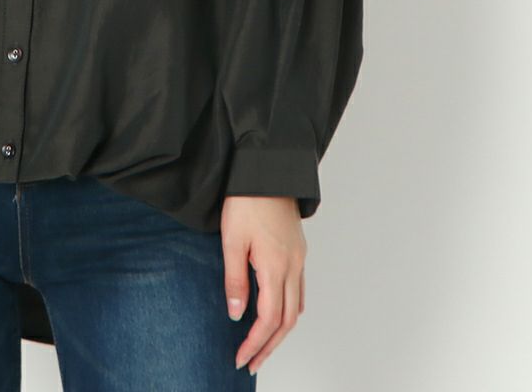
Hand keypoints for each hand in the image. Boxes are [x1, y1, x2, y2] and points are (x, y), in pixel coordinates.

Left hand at [220, 195, 306, 375]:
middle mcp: (292, 267)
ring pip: (296, 307)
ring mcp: (298, 258)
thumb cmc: (246, 200)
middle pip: (287, 320)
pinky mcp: (297, 249)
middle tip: (251, 362)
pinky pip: (299, 289)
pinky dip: (290, 308)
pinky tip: (279, 312)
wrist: (267, 170)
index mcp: (275, 267)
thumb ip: (235, 279)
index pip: (268, 319)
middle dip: (269, 345)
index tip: (241, 358)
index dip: (255, 343)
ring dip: (280, 330)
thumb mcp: (232, 240)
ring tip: (263, 345)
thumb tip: (238, 315)